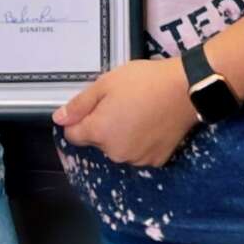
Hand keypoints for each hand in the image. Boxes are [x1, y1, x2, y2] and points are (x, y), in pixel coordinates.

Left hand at [53, 58, 198, 166]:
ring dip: (122, 135)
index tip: (97, 105)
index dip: (81, 119)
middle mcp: (114, 153)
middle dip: (104, 126)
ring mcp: (137, 160)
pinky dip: (141, 142)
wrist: (185, 89)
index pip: (73, 135)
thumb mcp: (106, 83)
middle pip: (98, 142)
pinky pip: (139, 153)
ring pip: (118, 149)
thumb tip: (58, 119)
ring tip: (140, 111)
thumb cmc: (143, 81)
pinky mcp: (156, 161)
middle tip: (122, 103)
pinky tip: (152, 123)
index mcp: (99, 132)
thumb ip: (80, 104)